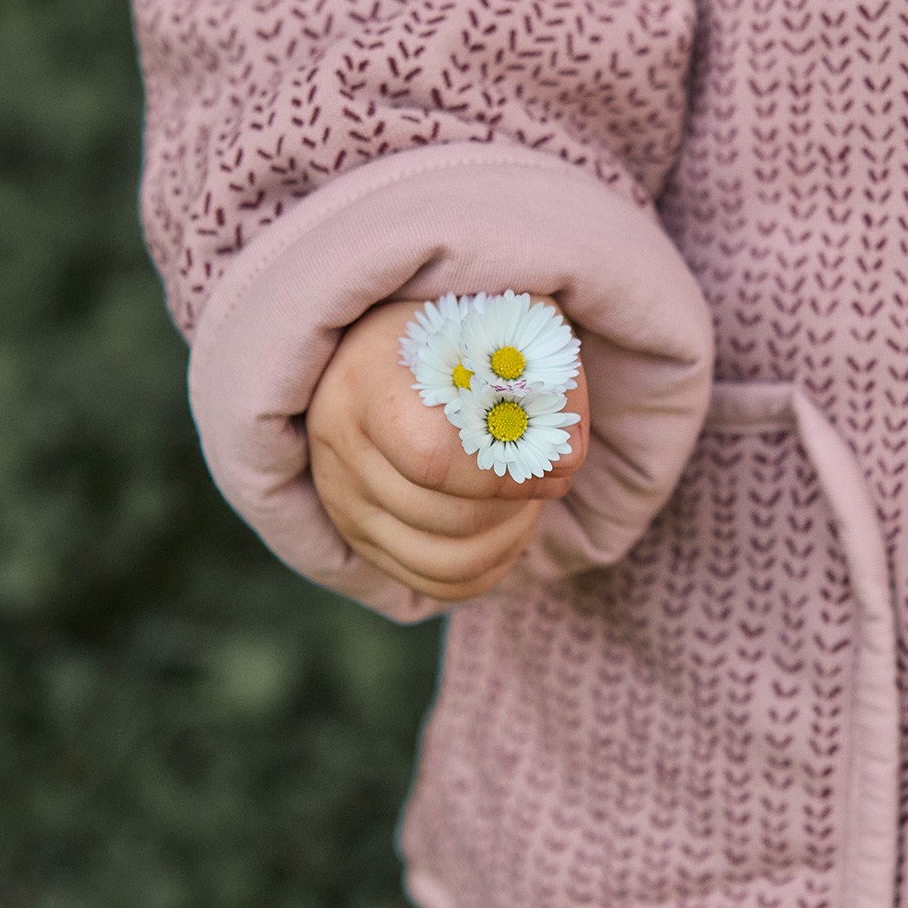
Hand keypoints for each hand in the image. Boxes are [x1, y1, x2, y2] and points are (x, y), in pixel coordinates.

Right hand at [306, 296, 589, 603]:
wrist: (385, 344)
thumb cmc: (458, 330)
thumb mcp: (507, 323)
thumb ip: (549, 373)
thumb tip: (568, 456)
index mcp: (368, 382)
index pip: (431, 458)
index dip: (504, 472)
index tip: (549, 458)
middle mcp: (340, 445)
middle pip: (444, 517)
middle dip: (515, 504)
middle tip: (546, 475)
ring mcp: (342, 496)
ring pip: (443, 561)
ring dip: (507, 540)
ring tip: (530, 500)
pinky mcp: (357, 533)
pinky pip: (434, 583)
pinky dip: (488, 569)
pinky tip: (508, 527)